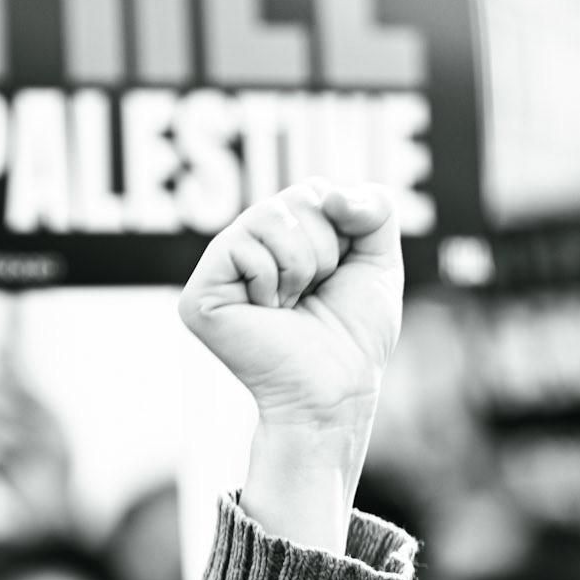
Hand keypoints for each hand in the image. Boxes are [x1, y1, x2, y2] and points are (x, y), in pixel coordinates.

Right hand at [178, 181, 402, 552]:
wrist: (338, 387)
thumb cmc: (355, 334)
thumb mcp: (379, 260)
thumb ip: (374, 207)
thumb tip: (329, 195)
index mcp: (281, 238)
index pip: (315, 192)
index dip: (342, 230)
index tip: (338, 276)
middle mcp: (247, 246)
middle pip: (296, 199)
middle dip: (324, 249)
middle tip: (313, 295)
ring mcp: (220, 267)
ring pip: (270, 217)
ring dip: (301, 266)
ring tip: (292, 305)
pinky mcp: (200, 293)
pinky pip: (244, 246)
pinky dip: (272, 282)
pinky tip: (268, 313)